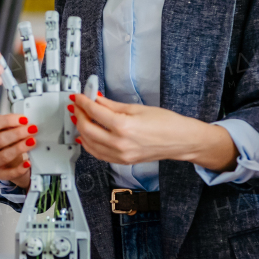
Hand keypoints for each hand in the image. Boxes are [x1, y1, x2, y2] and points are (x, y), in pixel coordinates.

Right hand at [0, 113, 34, 188]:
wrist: (9, 161)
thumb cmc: (7, 142)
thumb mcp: (6, 130)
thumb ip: (12, 125)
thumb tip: (25, 123)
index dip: (9, 120)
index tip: (23, 119)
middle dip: (18, 133)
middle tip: (32, 129)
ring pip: (4, 155)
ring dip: (20, 147)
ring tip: (32, 142)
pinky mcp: (0, 173)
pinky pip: (9, 173)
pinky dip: (20, 168)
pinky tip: (28, 163)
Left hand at [69, 93, 237, 169]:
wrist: (180, 140)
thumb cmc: (166, 124)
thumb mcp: (136, 108)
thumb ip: (112, 105)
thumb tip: (97, 99)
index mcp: (123, 127)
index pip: (94, 112)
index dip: (83, 102)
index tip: (78, 96)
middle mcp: (119, 143)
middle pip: (87, 129)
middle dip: (79, 115)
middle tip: (78, 106)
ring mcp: (120, 155)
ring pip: (89, 144)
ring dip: (81, 130)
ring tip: (80, 118)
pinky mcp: (122, 161)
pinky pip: (98, 154)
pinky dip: (89, 144)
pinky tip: (87, 136)